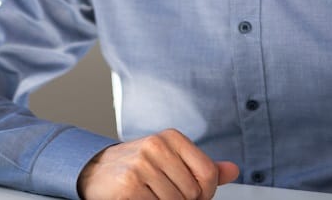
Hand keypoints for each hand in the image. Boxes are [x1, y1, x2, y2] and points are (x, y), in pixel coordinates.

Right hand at [77, 128, 239, 199]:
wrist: (96, 170)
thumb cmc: (140, 166)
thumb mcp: (172, 159)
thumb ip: (202, 166)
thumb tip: (234, 170)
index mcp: (172, 137)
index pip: (208, 173)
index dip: (206, 193)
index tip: (196, 196)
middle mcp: (157, 145)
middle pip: (193, 193)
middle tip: (167, 197)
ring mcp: (141, 164)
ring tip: (153, 196)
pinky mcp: (128, 186)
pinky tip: (141, 199)